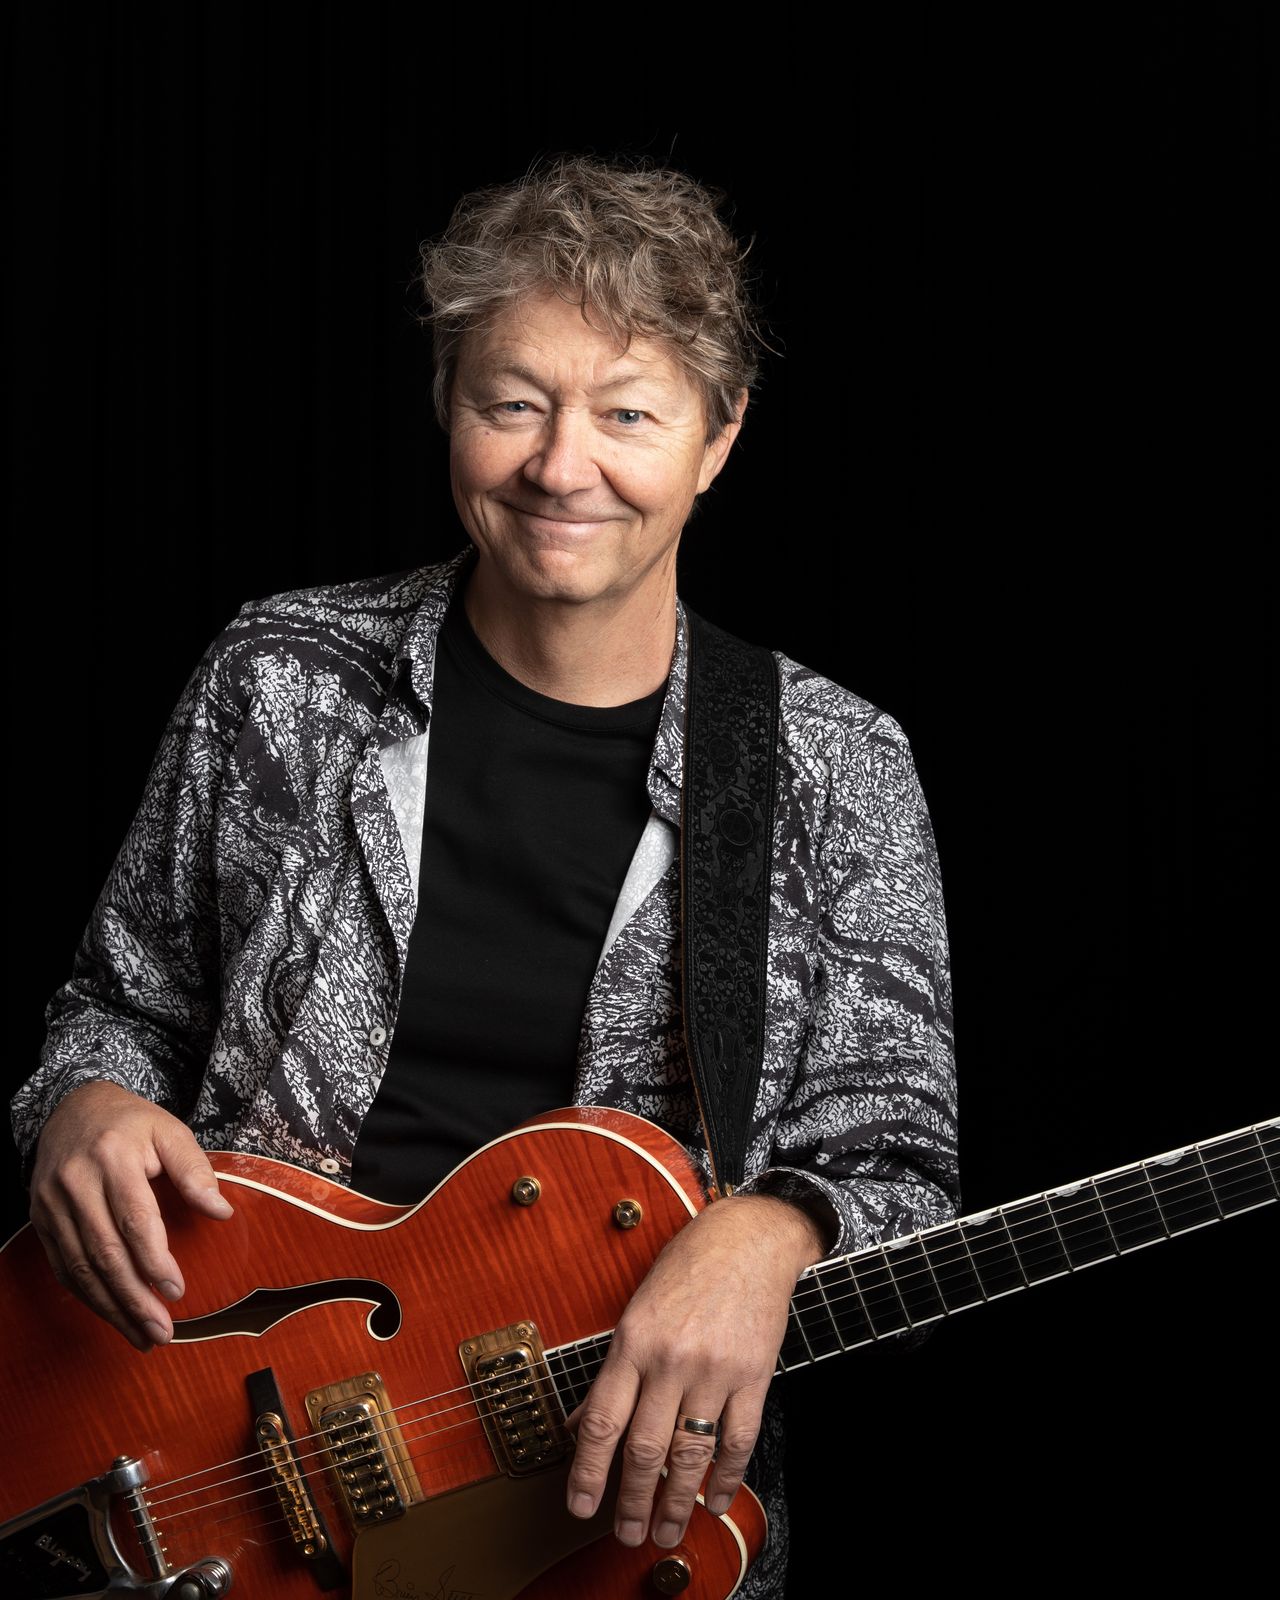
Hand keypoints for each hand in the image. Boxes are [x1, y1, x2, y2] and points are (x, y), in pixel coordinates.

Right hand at [29, 1080, 233, 1350]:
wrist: (73, 1107)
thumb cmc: (130, 1124)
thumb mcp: (170, 1131)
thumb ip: (195, 1171)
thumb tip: (221, 1212)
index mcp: (113, 1158)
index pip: (133, 1220)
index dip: (154, 1261)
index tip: (176, 1292)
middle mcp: (76, 1183)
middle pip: (104, 1253)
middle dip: (133, 1299)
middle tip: (160, 1332)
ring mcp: (52, 1204)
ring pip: (80, 1268)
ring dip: (111, 1308)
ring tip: (141, 1335)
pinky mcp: (41, 1219)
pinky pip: (63, 1267)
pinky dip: (87, 1296)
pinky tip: (111, 1314)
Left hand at [564, 1192, 823, 1549]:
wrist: (749, 1238)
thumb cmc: (687, 1268)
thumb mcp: (636, 1309)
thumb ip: (613, 1370)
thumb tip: (582, 1424)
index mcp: (633, 1340)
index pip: (602, 1421)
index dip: (587, 1472)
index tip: (579, 1507)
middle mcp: (671, 1359)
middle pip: (645, 1449)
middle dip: (632, 1502)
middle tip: (627, 1535)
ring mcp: (715, 1370)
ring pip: (690, 1453)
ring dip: (676, 1502)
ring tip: (668, 1531)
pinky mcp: (754, 1376)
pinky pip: (738, 1439)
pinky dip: (728, 1477)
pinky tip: (716, 1499)